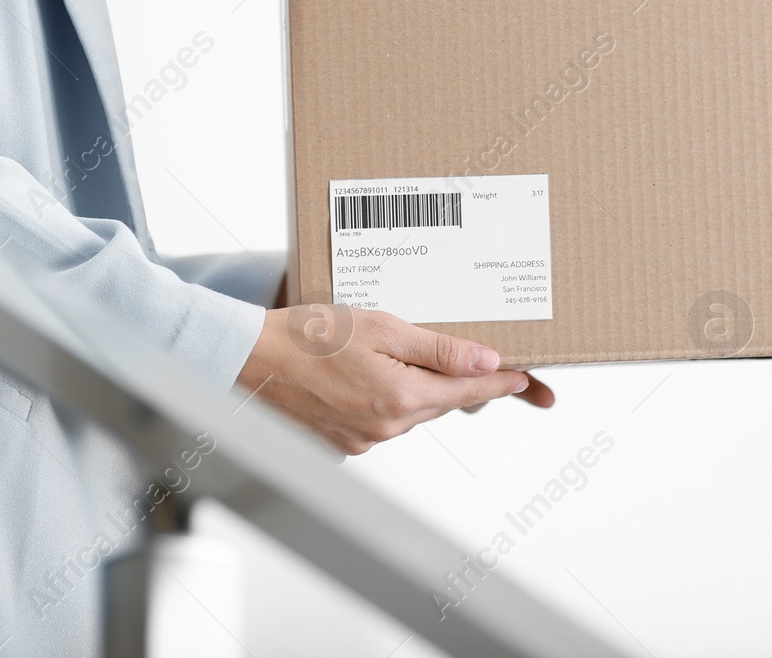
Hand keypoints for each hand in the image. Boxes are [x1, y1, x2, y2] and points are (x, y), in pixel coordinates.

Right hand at [238, 304, 551, 454]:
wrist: (246, 360)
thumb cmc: (307, 335)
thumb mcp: (381, 326)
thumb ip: (439, 348)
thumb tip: (487, 361)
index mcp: (400, 397)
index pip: (470, 393)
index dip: (501, 383)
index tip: (526, 378)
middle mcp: (385, 428)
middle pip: (441, 403)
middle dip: (456, 381)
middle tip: (474, 355)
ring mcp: (362, 440)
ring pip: (410, 411)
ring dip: (415, 387)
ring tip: (394, 353)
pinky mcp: (341, 444)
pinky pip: (380, 420)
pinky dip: (384, 398)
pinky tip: (363, 372)